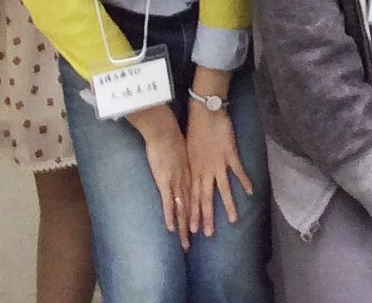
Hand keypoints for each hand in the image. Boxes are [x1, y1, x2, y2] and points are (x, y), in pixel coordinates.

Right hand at [128, 104, 192, 250]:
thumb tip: (186, 167)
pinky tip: (172, 229)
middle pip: (195, 205)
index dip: (203, 211)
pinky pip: (169, 202)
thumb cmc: (173, 137)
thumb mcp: (186, 151)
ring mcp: (177, 182)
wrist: (165, 129)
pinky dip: (170, 216)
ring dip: (188, 225)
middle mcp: (188, 180)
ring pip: (184, 208)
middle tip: (205, 237)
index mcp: (193, 173)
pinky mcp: (166, 181)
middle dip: (200, 222)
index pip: (199, 196)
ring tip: (189, 242)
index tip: (206, 222)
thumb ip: (187, 162)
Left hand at [183, 96, 254, 235]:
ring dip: (227, 205)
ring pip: (222, 189)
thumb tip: (194, 179)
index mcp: (193, 170)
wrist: (204, 112)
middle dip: (207, 217)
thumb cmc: (194, 129)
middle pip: (205, 198)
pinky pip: (238, 171)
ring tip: (233, 219)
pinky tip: (250, 193)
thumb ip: (193, 167)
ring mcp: (218, 163)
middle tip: (209, 233)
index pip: (192, 196)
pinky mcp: (230, 154)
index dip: (193, 213)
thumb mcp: (189, 151)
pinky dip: (244, 182)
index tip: (193, 229)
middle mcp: (204, 170)